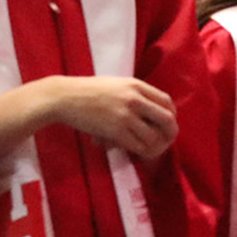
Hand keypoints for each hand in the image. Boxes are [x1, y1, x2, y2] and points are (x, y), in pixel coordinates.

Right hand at [37, 76, 177, 158]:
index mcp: (136, 85)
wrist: (65, 97)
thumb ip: (133, 93)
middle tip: (163, 141)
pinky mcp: (116, 131)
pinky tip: (133, 151)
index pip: (167, 102)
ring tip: (146, 149)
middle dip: (169, 133)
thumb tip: (149, 111)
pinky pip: (138, 146)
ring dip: (153, 146)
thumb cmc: (86, 90)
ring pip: (154, 137)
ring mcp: (126, 115)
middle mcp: (135, 99)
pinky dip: (139, 151)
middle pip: (167, 119)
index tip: (165, 124)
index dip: (170, 115)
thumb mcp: (115, 84)